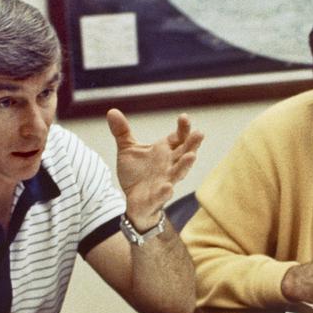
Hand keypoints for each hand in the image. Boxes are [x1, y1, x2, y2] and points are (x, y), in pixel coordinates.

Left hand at [106, 110, 203, 229]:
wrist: (133, 201)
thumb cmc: (136, 174)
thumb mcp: (127, 150)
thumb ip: (122, 132)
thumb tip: (112, 111)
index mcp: (164, 152)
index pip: (178, 138)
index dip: (183, 129)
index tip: (185, 117)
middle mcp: (168, 166)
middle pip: (184, 154)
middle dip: (192, 145)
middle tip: (200, 133)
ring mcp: (165, 182)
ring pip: (178, 174)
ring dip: (185, 166)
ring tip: (191, 156)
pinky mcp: (155, 198)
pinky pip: (162, 195)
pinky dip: (165, 192)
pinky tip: (168, 187)